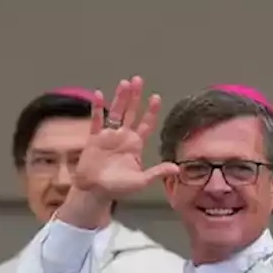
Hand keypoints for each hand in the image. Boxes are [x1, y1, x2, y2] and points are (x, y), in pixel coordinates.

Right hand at [59, 76, 178, 226]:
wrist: (94, 191)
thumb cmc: (118, 188)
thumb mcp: (140, 182)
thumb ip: (157, 173)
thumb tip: (177, 168)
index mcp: (135, 145)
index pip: (146, 124)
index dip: (151, 111)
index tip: (156, 97)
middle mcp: (123, 136)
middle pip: (131, 112)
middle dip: (135, 97)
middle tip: (138, 80)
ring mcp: (108, 135)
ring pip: (115, 112)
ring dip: (120, 98)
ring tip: (124, 83)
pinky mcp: (94, 138)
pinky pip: (96, 120)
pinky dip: (97, 108)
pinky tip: (98, 95)